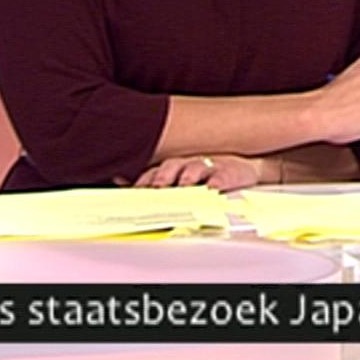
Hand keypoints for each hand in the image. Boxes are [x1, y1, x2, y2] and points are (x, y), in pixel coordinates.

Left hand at [118, 154, 264, 191]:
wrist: (242, 167)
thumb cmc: (205, 176)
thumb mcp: (179, 180)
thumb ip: (152, 182)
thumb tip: (117, 179)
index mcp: (172, 168)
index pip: (153, 173)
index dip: (143, 182)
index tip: (134, 194)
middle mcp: (187, 165)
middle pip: (171, 167)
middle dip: (162, 177)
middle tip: (156, 189)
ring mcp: (208, 167)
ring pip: (195, 168)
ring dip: (188, 177)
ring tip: (184, 186)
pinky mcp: (229, 172)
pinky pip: (223, 176)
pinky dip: (218, 182)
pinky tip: (213, 189)